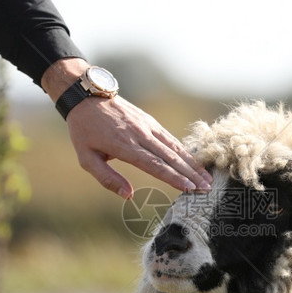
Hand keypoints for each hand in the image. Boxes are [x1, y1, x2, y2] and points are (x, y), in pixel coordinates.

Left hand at [41, 59, 212, 198]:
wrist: (87, 96)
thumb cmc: (84, 131)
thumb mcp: (86, 158)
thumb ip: (107, 178)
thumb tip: (129, 195)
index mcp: (124, 146)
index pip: (154, 165)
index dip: (173, 177)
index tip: (189, 188)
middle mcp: (139, 135)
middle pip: (170, 157)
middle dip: (190, 174)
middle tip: (206, 188)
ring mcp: (147, 126)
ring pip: (175, 147)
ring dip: (192, 163)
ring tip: (207, 177)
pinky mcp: (150, 121)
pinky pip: (170, 138)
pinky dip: (185, 151)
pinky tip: (194, 161)